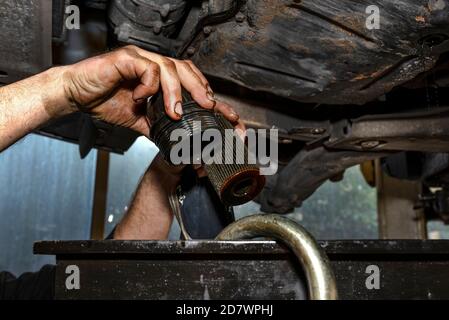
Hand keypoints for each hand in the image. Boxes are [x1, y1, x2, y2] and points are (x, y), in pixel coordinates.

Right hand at [61, 45, 243, 134]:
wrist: (77, 95)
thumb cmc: (106, 101)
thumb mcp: (139, 121)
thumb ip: (158, 127)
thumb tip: (176, 143)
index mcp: (161, 80)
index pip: (193, 85)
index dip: (212, 98)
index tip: (228, 116)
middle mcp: (154, 67)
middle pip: (188, 69)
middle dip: (201, 88)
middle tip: (209, 107)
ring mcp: (142, 59)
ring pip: (170, 67)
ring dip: (176, 91)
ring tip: (175, 111)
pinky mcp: (126, 58)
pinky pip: (147, 67)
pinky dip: (149, 85)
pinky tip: (142, 98)